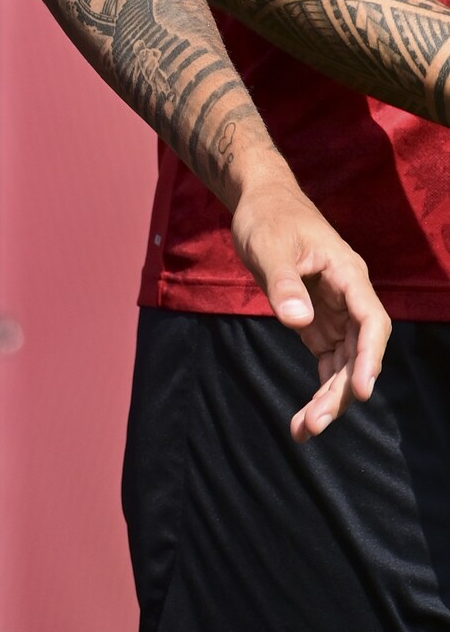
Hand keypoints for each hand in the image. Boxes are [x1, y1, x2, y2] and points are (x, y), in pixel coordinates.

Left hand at [230, 171, 390, 441]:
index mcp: (348, 274)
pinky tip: (305, 417)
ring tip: (304, 430)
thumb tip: (298, 322)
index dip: (369, 357)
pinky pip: (326, 359)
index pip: (371, 321)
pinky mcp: (316, 319)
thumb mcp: (269, 245)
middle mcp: (348, 296)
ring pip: (343, 362)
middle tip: (316, 423)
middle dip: (340, 390)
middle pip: (357, 351)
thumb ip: (284, 282)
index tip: (360, 390)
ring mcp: (334, 311)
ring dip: (328, 396)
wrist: (259, 201)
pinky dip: (318, 386)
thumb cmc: (268, 216)